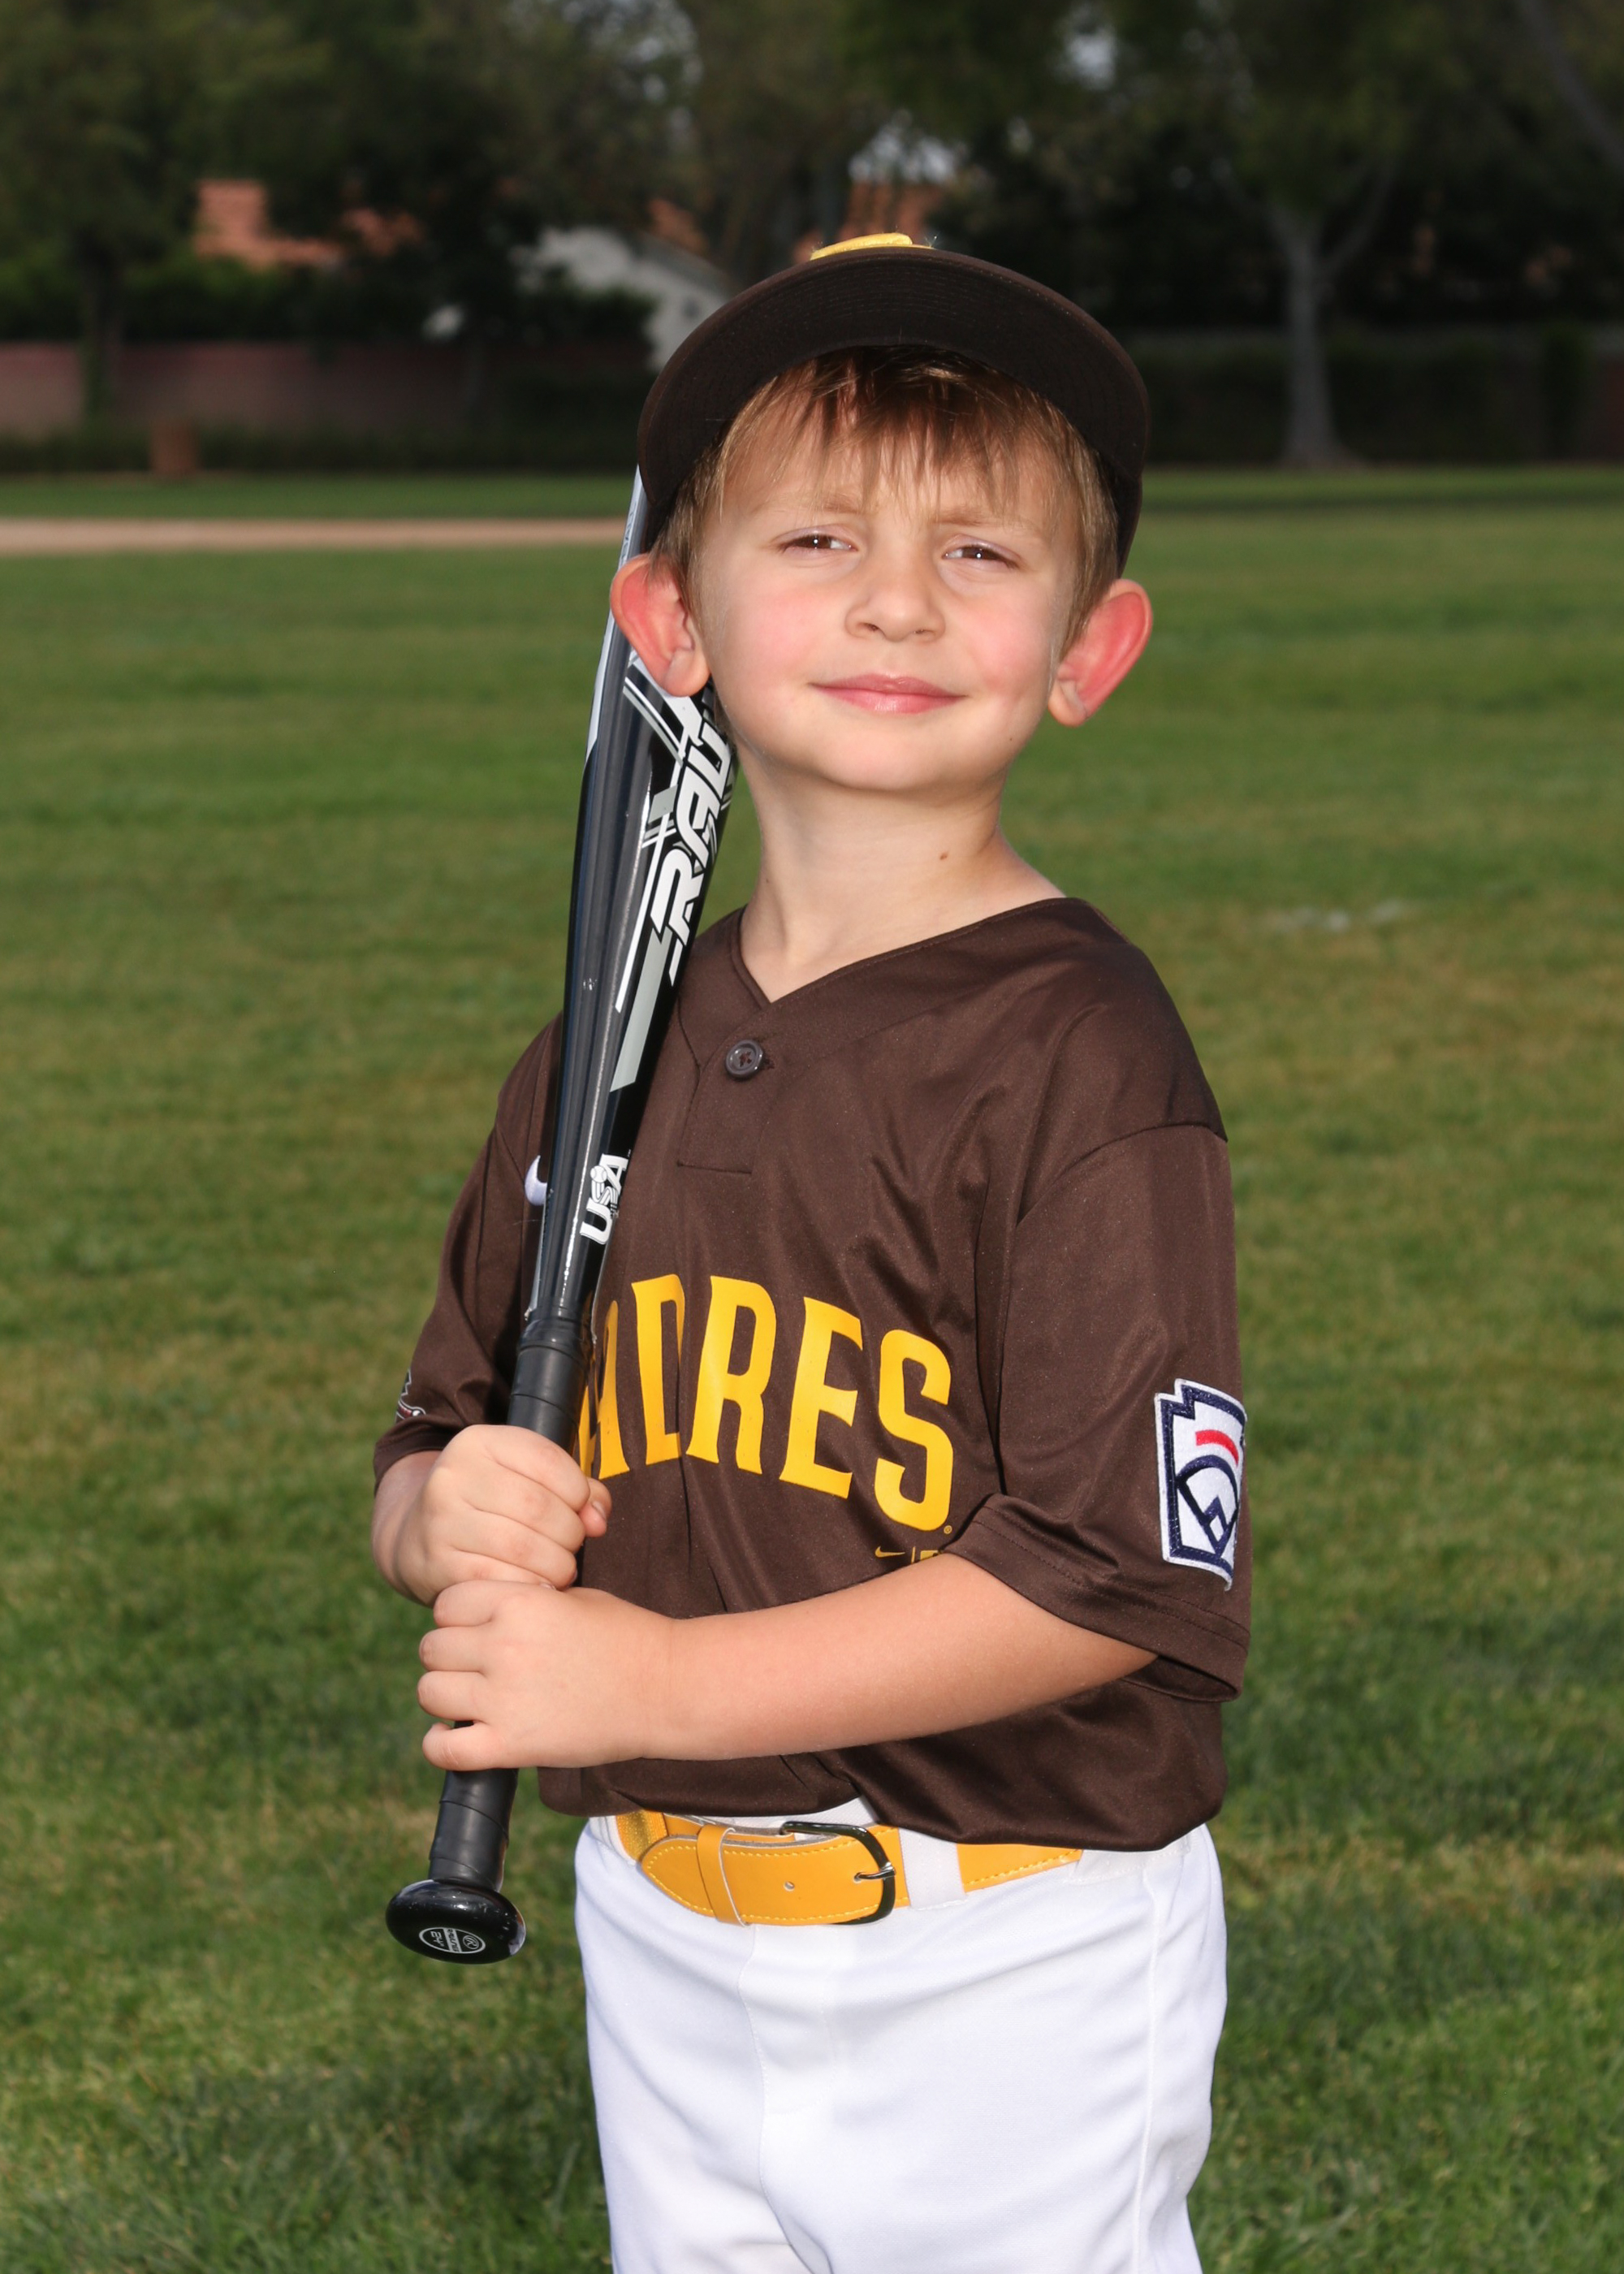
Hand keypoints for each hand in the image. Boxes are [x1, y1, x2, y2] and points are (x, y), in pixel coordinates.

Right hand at [380, 1426, 609, 1603]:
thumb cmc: (489, 1505)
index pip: (548, 1461)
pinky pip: (501, 1580)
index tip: (580, 1510)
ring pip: (523, 1547)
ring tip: (559, 1567)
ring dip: (556, 1565)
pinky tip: (536, 1585)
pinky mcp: (438, 1563)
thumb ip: (575, 1489)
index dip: (579, 1492)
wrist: (414, 1537)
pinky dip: (530, 1586)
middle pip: (539, 1508)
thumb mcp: (524, 1478)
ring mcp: (441, 1520)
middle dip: (570, 1534)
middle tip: (571, 1547)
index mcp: (478, 1442)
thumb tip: (598, 1521)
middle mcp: (452, 1475)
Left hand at [416, 1582, 669, 1769]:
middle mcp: (504, 1645)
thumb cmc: (626, 1637)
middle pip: (432, 1648)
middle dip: (448, 1656)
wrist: (666, 1688)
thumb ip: (519, 1602)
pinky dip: (439, 1745)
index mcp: (519, 1602)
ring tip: (469, 1699)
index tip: (474, 1630)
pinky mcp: (512, 1744)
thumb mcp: (571, 1597)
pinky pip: (444, 1750)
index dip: (456, 1617)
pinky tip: (455, 1734)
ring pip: (429, 1693)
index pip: (446, 1604)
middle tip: (474, 1667)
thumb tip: (477, 1616)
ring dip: (444, 1696)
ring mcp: (504, 1697)